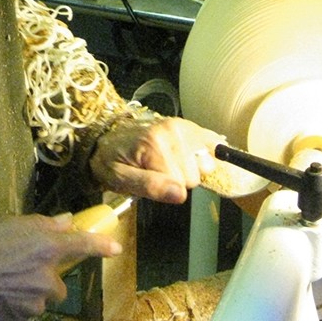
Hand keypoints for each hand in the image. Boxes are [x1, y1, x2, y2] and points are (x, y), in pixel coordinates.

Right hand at [0, 213, 120, 320]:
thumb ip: (41, 225)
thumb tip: (66, 222)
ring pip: (35, 305)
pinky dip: (7, 318)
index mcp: (45, 248)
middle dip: (41, 283)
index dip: (100, 246)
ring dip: (23, 300)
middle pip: (56, 286)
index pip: (82, 245)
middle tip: (15, 275)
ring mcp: (31, 308)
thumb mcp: (6, 223)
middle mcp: (45, 280)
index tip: (115, 248)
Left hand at [89, 117, 224, 203]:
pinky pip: (212, 145)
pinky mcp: (191, 126)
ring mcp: (184, 126)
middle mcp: (173, 130)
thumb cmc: (112, 160)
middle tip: (157, 171)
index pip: (181, 186)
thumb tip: (180, 194)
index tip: (150, 181)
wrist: (109, 137)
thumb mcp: (119, 178)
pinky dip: (204, 154)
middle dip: (177, 179)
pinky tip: (190, 156)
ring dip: (189, 168)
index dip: (166, 190)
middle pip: (194, 176)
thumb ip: (149, 186)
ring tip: (167, 162)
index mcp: (154, 143)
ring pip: (205, 165)